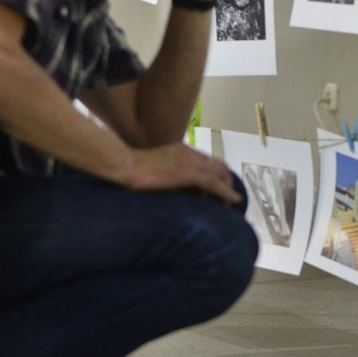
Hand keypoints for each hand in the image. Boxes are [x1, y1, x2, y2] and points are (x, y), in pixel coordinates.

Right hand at [116, 143, 241, 205]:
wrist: (125, 166)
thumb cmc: (137, 171)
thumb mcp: (162, 170)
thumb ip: (178, 178)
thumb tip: (194, 193)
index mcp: (184, 151)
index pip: (210, 162)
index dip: (221, 176)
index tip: (224, 190)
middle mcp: (190, 154)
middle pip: (219, 167)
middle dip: (228, 183)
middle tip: (229, 201)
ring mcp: (189, 162)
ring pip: (219, 174)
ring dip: (228, 189)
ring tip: (230, 205)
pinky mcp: (186, 173)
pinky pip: (212, 183)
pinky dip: (225, 192)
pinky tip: (232, 201)